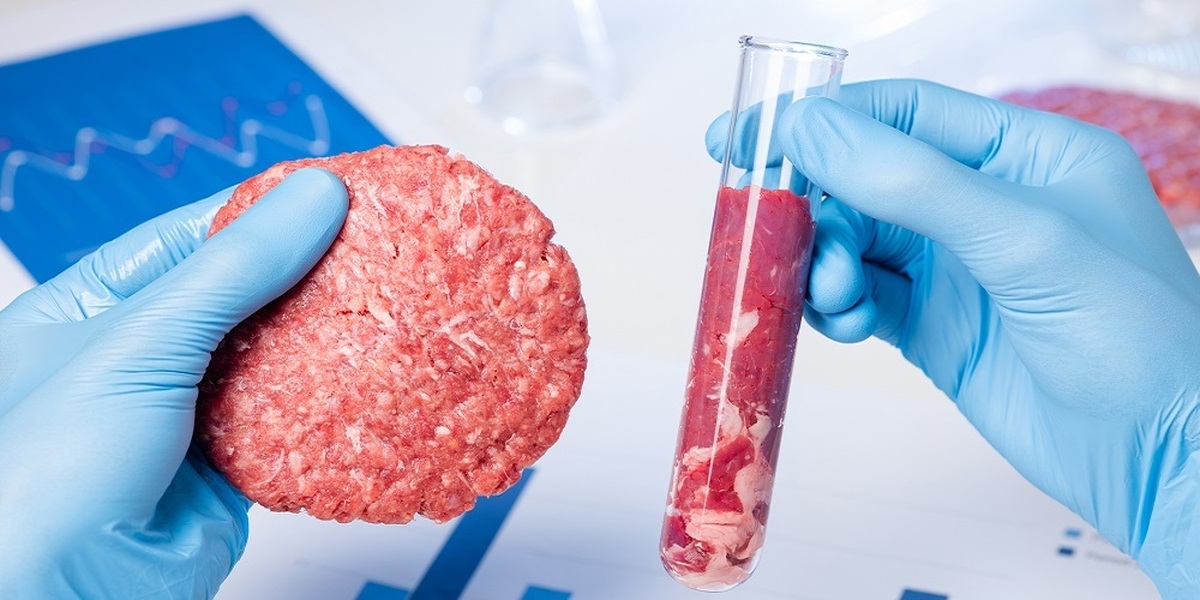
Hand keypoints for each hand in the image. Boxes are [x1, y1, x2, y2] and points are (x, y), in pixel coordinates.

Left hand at [0, 168, 346, 597]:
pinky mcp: (228, 467)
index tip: (331, 191)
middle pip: (238, 294)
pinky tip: (364, 371)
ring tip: (384, 298)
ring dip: (323, 336)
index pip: (187, 238)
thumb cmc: (42, 479)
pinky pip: (290, 419)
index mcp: (86, 312)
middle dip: (303, 272)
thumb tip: (314, 195)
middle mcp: (134, 358)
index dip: (260, 211)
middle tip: (375, 242)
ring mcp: (183, 414)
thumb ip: (234, 268)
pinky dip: (328, 402)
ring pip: (271, 355)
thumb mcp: (139, 344)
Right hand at [710, 79, 1199, 596]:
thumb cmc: (1129, 336)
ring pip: (857, 241)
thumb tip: (809, 127)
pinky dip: (840, 305)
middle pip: (867, 178)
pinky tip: (848, 321)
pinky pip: (863, 297)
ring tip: (832, 295)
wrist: (1158, 458)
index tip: (748, 136)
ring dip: (826, 262)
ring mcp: (958, 268)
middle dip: (821, 206)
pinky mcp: (936, 327)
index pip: (904, 112)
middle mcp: (986, 202)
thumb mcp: (1020, 239)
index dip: (822, 119)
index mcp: (1025, 153)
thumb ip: (910, 181)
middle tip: (779, 235)